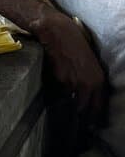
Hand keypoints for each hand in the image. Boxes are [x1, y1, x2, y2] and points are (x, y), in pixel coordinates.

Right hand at [36, 11, 107, 126]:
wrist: (58, 32)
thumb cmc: (75, 43)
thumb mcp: (89, 64)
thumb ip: (90, 79)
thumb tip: (86, 93)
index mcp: (99, 80)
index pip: (99, 106)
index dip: (96, 117)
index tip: (93, 124)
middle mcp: (88, 84)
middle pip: (85, 108)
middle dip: (82, 115)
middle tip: (79, 122)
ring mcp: (73, 82)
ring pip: (72, 101)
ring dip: (69, 103)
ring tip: (66, 105)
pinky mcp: (59, 79)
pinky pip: (60, 91)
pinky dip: (58, 92)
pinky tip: (57, 86)